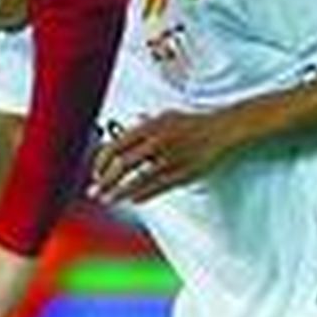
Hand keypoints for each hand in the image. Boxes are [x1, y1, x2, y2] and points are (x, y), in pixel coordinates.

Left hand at [90, 109, 244, 203]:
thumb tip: (125, 130)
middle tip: (95, 192)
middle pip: (122, 165)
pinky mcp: (182, 174)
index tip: (97, 172)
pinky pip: (156, 189)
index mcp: (150, 127)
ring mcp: (169, 159)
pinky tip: (133, 200)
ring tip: (109, 200)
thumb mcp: (165, 116)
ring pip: (137, 181)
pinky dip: (141, 195)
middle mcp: (157, 142)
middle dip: (105, 181)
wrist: (222, 130)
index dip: (102, 162)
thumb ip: (144, 126)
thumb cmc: (193, 123)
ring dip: (119, 193)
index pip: (115, 146)